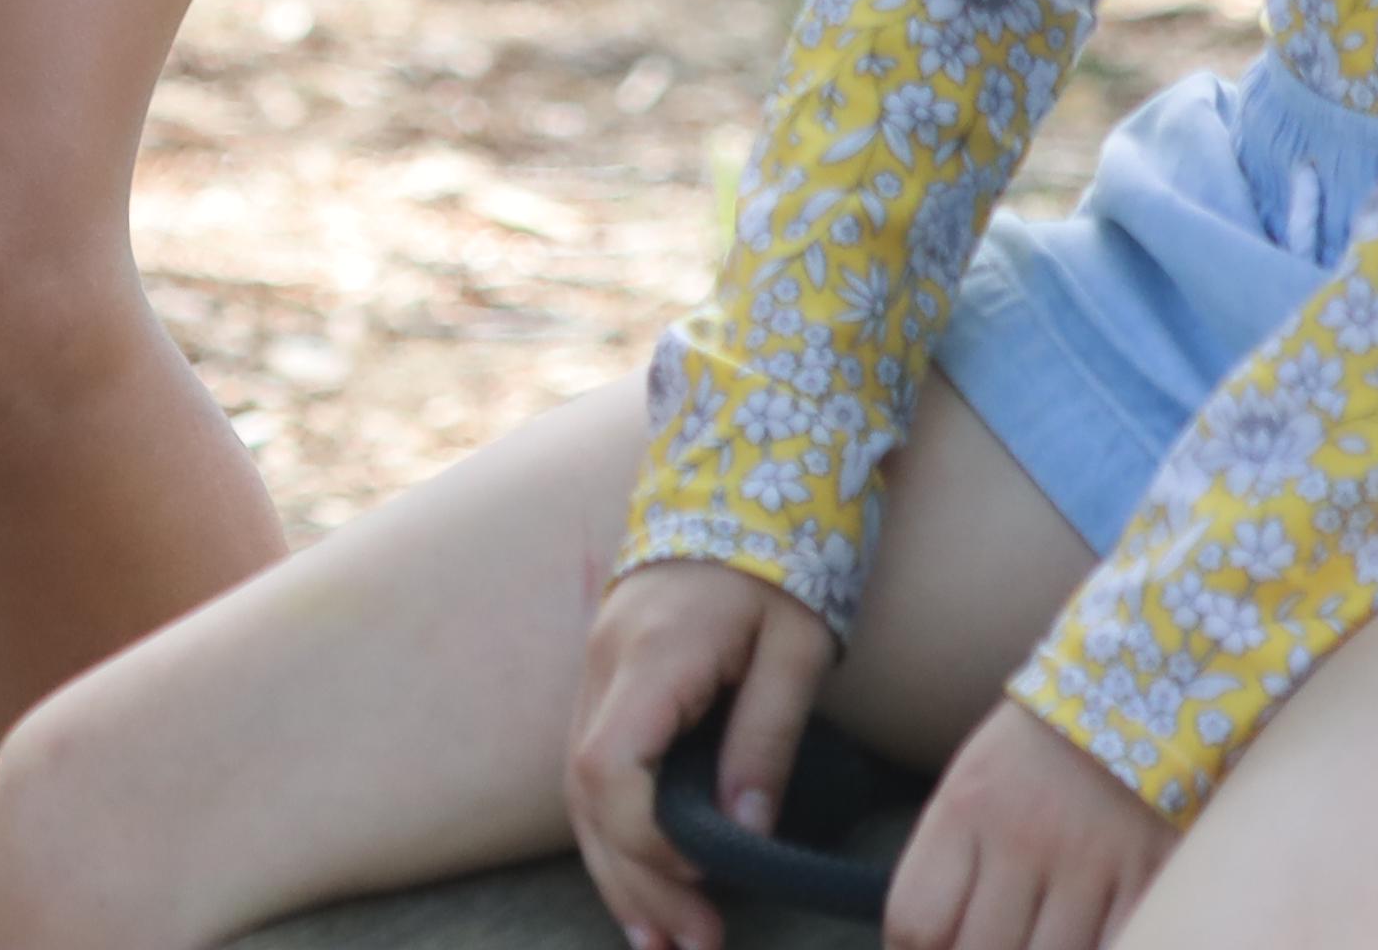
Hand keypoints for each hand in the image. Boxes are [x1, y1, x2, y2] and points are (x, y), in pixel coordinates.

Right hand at [562, 555, 836, 949]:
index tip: (706, 876)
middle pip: (587, 794)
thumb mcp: (797, 647)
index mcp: (652, 654)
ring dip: (619, 871)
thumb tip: (747, 830)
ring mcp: (596, 669)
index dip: (648, 839)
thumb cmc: (781, 560)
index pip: (611, 767)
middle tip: (692, 948)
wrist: (741, 475)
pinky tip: (646, 885)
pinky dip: (616, 835)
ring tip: (666, 943)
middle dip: (633, 881)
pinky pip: (593, 769)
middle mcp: (605, 665)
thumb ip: (767, 736)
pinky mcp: (607, 678)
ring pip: (580, 791)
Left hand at [884, 703, 1166, 949]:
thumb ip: (950, 864)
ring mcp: (1090, 858)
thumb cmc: (1034, 755)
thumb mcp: (971, 787)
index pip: (916, 919)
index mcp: (965, 808)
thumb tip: (927, 946)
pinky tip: (1090, 938)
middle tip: (992, 943)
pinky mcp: (1151, 872)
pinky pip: (1119, 945)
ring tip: (1040, 938)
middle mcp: (1022, 836)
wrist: (1130, 691)